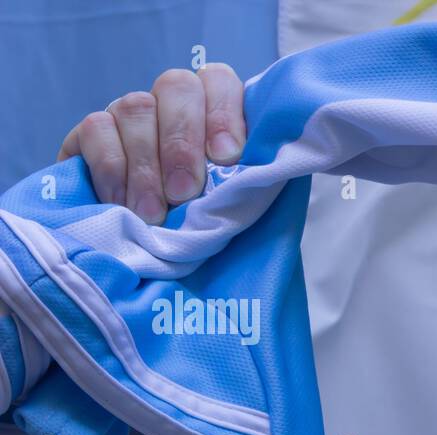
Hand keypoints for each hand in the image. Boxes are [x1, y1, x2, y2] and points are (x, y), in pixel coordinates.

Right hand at [56, 64, 246, 224]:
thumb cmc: (201, 221)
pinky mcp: (91, 132)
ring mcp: (129, 111)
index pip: (219, 81)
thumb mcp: (228, 201)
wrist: (147, 245)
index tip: (226, 158)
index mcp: (213, 109)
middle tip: (184, 193)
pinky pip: (97, 129)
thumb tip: (238, 171)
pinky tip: (122, 203)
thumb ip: (237, 179)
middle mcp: (170, 100)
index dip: (224, 113)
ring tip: (153, 213)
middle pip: (176, 86)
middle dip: (182, 143)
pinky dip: (111, 170)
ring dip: (146, 166)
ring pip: (136, 107)